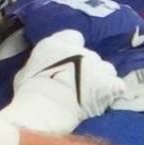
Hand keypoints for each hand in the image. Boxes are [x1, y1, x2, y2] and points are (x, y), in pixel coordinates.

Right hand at [0, 30, 125, 133]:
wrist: (47, 107)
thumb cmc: (30, 92)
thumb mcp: (26, 71)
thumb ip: (41, 64)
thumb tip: (43, 68)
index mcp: (59, 43)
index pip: (74, 37)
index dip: (73, 49)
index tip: (69, 62)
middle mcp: (82, 51)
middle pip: (91, 56)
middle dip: (88, 68)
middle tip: (78, 85)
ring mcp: (99, 67)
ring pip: (107, 69)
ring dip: (102, 79)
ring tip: (93, 94)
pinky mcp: (111, 85)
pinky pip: (117, 86)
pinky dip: (113, 93)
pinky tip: (105, 101)